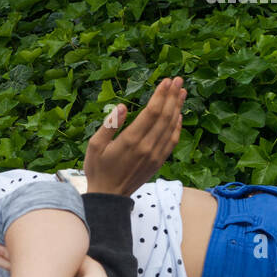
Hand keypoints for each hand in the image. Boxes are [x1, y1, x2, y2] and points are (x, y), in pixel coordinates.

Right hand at [83, 76, 185, 195]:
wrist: (110, 196)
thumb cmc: (97, 169)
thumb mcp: (94, 146)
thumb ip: (109, 125)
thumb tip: (122, 106)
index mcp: (130, 141)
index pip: (152, 112)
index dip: (161, 95)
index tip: (166, 81)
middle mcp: (147, 147)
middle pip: (165, 117)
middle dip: (172, 96)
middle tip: (178, 80)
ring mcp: (155, 155)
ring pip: (171, 127)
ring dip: (177, 108)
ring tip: (182, 92)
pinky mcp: (158, 161)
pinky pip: (172, 141)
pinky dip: (177, 126)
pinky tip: (179, 115)